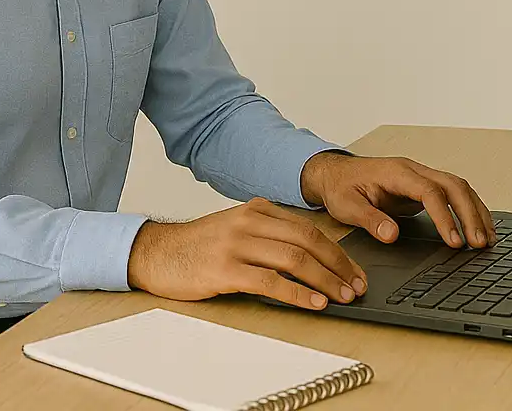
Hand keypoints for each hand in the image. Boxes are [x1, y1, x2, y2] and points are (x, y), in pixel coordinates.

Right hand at [126, 198, 367, 309]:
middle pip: (307, 240)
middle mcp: (248, 222)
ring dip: (325, 280)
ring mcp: (236, 244)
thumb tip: (311, 259)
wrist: (155, 253)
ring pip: (294, 259)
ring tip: (342, 297)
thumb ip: (267, 234)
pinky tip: (313, 303)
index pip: (307, 228)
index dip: (336, 251)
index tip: (353, 271)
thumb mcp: (234, 228)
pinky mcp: (225, 269)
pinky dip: (298, 293)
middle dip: (338, 265)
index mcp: (254, 209)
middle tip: (356, 286)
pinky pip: (271, 281)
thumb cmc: (197, 247)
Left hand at [300, 151, 495, 249]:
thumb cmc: (340, 187)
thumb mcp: (346, 205)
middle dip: (470, 214)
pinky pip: (453, 193)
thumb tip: (391, 234)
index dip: (445, 217)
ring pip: (459, 187)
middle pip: (453, 186)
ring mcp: (420, 177)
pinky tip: (478, 227)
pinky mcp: (423, 186)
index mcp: (396, 173)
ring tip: (487, 239)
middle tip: (479, 243)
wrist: (334, 173)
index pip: (430, 192)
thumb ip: (369, 219)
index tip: (454, 241)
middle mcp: (413, 171)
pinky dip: (470, 209)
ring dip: (476, 211)